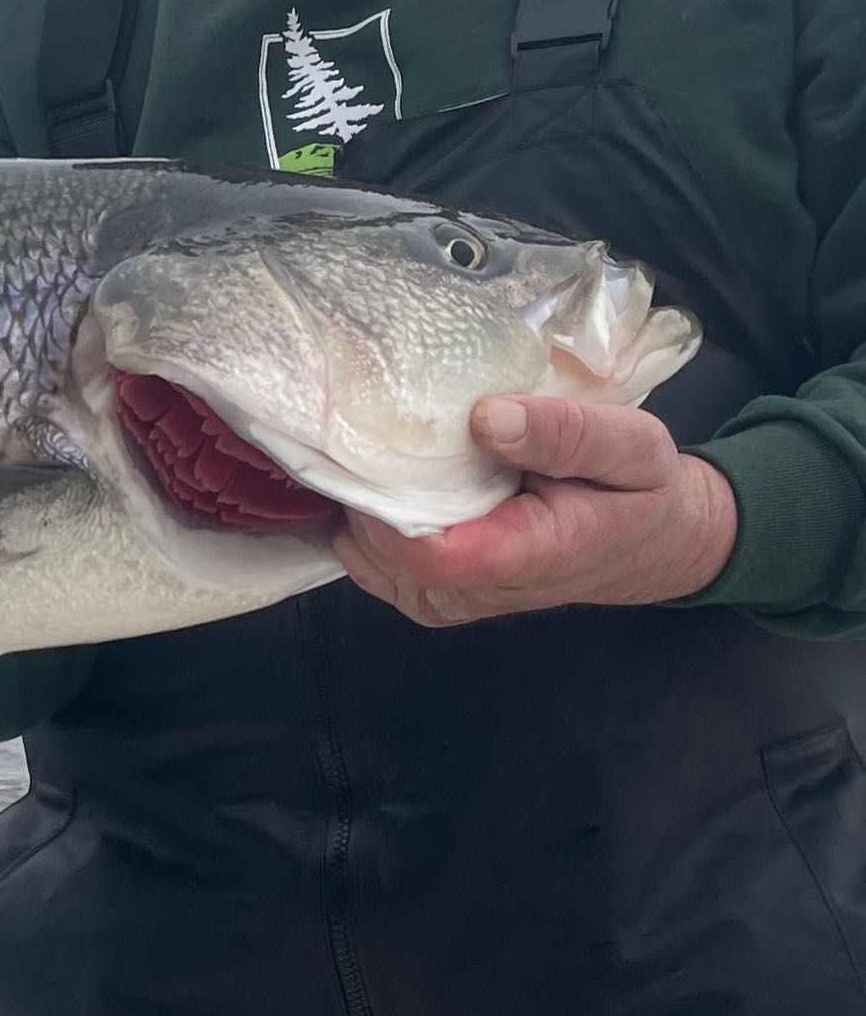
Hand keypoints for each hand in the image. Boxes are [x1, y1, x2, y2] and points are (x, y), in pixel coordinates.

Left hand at [333, 395, 739, 628]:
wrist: (652, 542)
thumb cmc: (641, 492)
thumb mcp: (632, 445)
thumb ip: (564, 433)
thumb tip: (486, 419)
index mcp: (520, 557)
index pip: (420, 549)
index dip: (383, 496)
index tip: (376, 433)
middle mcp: (471, 592)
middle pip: (377, 545)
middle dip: (365, 483)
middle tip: (373, 417)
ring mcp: (445, 598)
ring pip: (363, 551)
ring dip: (364, 496)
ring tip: (386, 441)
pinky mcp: (430, 591)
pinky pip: (370, 556)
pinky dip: (369, 514)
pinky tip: (394, 474)